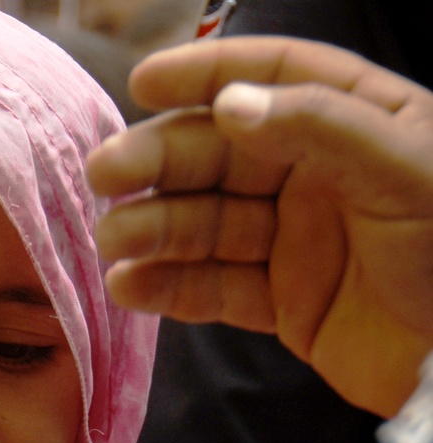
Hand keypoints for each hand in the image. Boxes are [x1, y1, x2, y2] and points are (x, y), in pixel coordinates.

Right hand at [89, 37, 432, 415]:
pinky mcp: (285, 305)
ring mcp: (297, 241)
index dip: (209, 75)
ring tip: (113, 243)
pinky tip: (131, 287)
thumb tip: (231, 105)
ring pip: (210, 225)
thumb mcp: (401, 165)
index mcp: (357, 120)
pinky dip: (172, 289)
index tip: (144, 81)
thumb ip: (318, 126)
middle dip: (161, 164)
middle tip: (105, 176)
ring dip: (156, 231)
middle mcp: (319, 174)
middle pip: (224, 156)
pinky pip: (218, 290)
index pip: (274, 78)